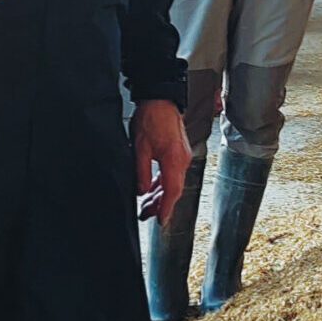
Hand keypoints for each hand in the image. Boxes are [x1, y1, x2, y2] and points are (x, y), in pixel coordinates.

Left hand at [132, 98, 188, 224]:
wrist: (160, 98)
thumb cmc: (151, 118)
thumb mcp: (139, 148)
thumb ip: (142, 173)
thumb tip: (143, 191)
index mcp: (174, 160)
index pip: (172, 191)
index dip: (166, 209)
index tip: (161, 221)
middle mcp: (182, 160)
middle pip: (173, 189)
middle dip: (160, 204)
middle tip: (145, 214)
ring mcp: (182, 156)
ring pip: (172, 182)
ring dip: (160, 194)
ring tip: (146, 204)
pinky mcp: (179, 152)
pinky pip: (172, 173)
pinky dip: (163, 183)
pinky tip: (153, 188)